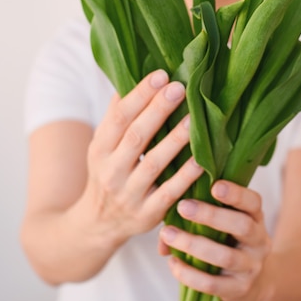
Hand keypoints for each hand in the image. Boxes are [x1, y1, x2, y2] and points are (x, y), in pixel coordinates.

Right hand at [83, 69, 203, 247]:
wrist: (97, 225)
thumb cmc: (108, 173)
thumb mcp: (103, 146)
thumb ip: (117, 116)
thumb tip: (132, 77)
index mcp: (100, 148)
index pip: (119, 117)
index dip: (139, 95)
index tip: (161, 75)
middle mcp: (111, 171)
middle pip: (136, 136)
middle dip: (158, 110)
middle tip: (180, 88)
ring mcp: (129, 194)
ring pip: (154, 163)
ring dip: (175, 139)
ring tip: (195, 118)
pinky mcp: (147, 214)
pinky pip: (169, 192)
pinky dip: (186, 175)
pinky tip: (203, 159)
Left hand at [158, 180, 271, 300]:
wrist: (255, 283)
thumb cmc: (230, 243)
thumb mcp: (225, 225)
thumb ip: (200, 216)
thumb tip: (164, 227)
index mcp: (256, 218)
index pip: (253, 202)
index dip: (236, 194)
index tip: (214, 186)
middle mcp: (259, 242)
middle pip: (242, 226)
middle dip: (211, 215)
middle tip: (182, 206)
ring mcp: (251, 267)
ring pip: (225, 256)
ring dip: (193, 244)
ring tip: (167, 234)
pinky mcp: (239, 290)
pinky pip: (213, 284)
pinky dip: (189, 274)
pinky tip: (173, 262)